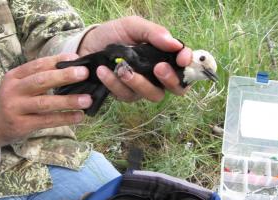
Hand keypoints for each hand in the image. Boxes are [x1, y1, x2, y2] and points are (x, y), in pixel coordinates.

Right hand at [0, 54, 91, 154]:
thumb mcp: (20, 85)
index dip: (57, 61)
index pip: (37, 65)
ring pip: (45, 102)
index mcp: (14, 76)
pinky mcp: (21, 125)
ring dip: (68, 101)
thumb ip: (40, 78)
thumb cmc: (14, 102)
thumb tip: (71, 69)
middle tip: (84, 73)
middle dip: (64, 76)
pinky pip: (47, 121)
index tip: (76, 58)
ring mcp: (16, 108)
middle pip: (41, 81)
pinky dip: (64, 118)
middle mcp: (13, 90)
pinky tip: (79, 117)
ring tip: (87, 100)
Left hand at [78, 16, 192, 101]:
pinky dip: (115, 84)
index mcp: (165, 56)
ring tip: (122, 69)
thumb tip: (174, 44)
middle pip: (177, 88)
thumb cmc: (114, 34)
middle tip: (159, 68)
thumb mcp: (133, 26)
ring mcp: (143, 87)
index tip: (182, 58)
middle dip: (171, 79)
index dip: (189, 65)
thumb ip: (153, 33)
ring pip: (152, 95)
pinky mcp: (126, 94)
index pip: (187, 66)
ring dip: (139, 83)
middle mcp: (158, 75)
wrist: (88, 45)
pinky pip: (127, 95)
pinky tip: (104, 71)